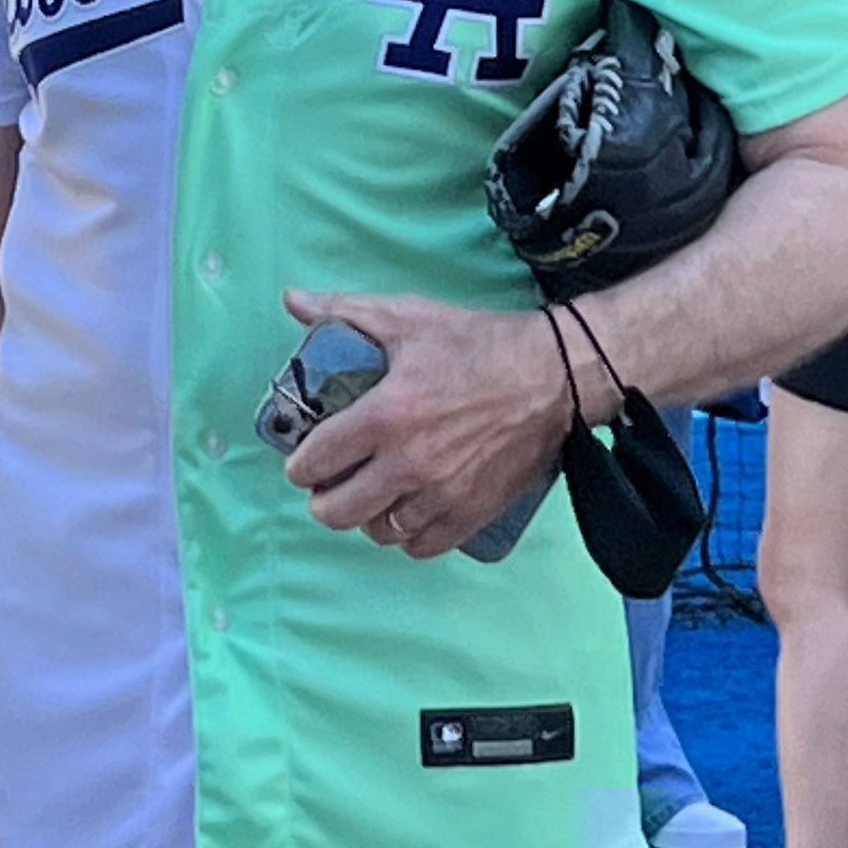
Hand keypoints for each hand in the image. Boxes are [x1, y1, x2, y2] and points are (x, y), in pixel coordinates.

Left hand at [279, 288, 574, 554]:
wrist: (555, 376)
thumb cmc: (479, 345)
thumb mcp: (409, 317)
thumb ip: (345, 310)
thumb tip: (292, 300)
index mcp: (387, 415)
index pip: (318, 460)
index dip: (300, 466)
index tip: (302, 463)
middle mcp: (409, 463)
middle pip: (339, 511)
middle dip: (324, 500)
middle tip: (331, 484)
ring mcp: (442, 494)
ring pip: (380, 532)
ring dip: (367, 517)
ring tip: (370, 496)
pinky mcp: (473, 513)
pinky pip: (422, 547)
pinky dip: (407, 536)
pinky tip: (406, 513)